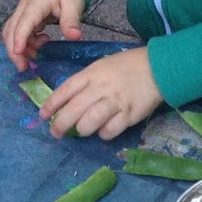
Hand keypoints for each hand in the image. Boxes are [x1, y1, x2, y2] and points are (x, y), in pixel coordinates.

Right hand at [2, 0, 85, 70]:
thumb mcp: (74, 4)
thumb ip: (71, 21)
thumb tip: (74, 37)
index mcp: (36, 3)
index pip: (24, 22)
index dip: (20, 38)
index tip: (19, 53)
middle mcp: (24, 8)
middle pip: (11, 30)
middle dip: (14, 50)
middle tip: (24, 67)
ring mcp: (22, 13)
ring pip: (11, 32)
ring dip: (19, 47)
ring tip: (35, 56)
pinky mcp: (24, 18)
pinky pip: (18, 33)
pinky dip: (25, 43)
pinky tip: (39, 45)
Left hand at [38, 48, 161, 139]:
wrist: (158, 67)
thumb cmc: (126, 67)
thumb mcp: (102, 66)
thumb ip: (85, 82)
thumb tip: (67, 102)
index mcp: (92, 74)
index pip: (65, 90)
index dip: (52, 104)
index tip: (43, 115)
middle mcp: (101, 88)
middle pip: (74, 110)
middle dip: (60, 124)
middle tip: (55, 133)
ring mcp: (115, 102)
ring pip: (89, 122)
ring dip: (82, 130)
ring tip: (82, 131)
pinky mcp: (129, 115)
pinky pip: (110, 130)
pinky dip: (103, 134)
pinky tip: (104, 131)